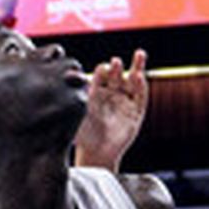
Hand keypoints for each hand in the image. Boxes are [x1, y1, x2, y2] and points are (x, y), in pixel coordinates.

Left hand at [76, 50, 148, 171]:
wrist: (97, 154)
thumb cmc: (83, 137)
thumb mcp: (77, 118)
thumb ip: (74, 104)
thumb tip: (67, 88)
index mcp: (96, 92)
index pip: (100, 77)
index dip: (102, 71)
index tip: (102, 69)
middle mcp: (111, 94)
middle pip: (117, 74)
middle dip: (117, 67)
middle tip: (115, 61)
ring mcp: (124, 101)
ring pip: (132, 81)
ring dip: (136, 67)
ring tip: (139, 54)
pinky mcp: (136, 111)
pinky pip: (140, 96)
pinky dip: (141, 86)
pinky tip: (140, 77)